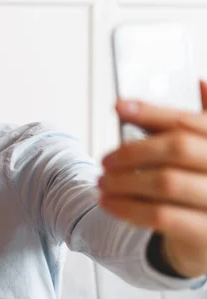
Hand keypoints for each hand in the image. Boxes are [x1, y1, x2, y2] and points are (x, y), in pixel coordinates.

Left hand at [99, 81, 206, 277]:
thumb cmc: (204, 186)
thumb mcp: (204, 150)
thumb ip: (196, 123)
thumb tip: (199, 81)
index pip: (188, 121)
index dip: (152, 111)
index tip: (120, 106)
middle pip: (177, 148)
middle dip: (133, 151)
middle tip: (105, 160)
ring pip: (166, 183)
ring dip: (124, 181)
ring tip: (102, 183)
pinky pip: (161, 217)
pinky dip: (127, 208)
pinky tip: (109, 203)